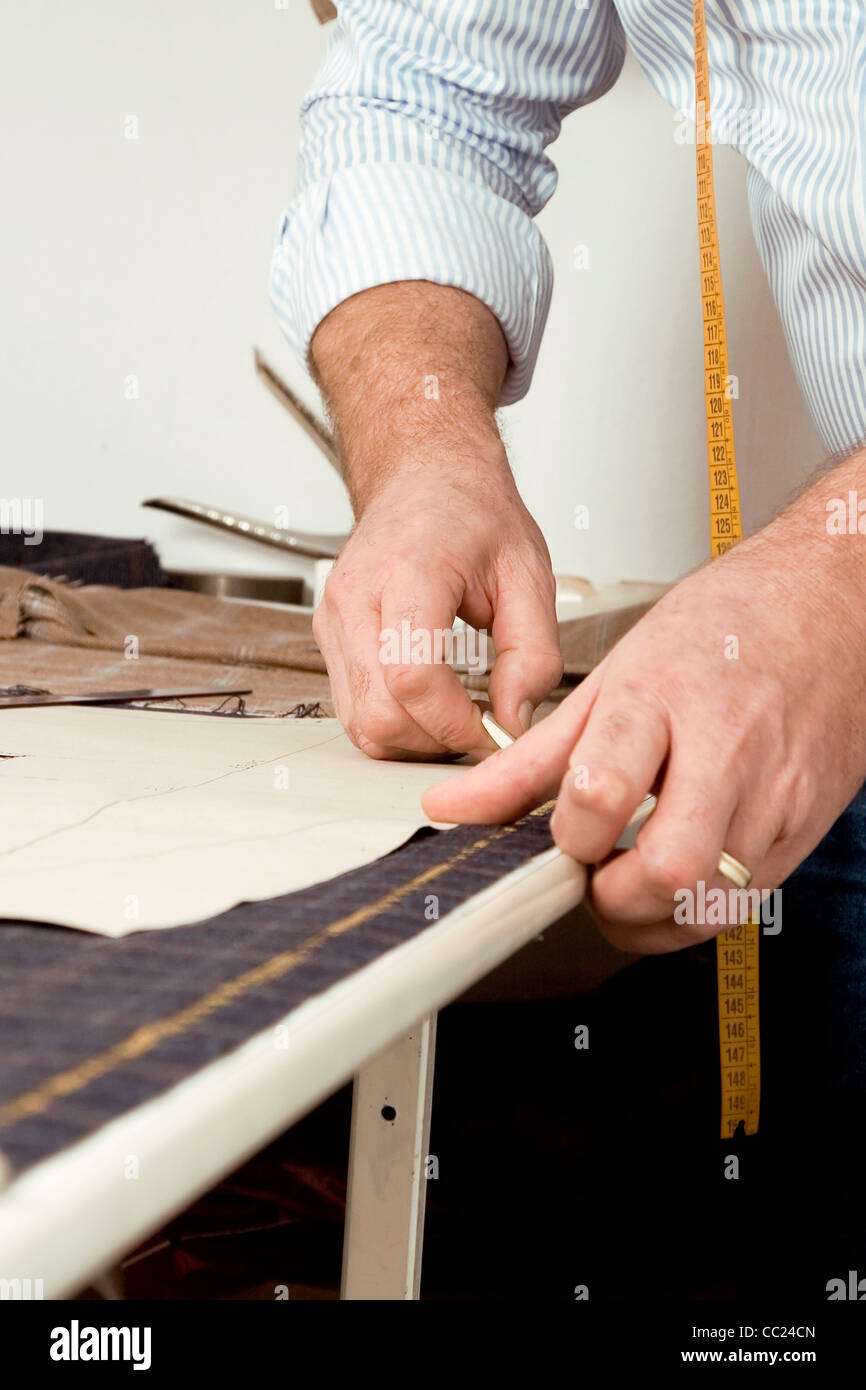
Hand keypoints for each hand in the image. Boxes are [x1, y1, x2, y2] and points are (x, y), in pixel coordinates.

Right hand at [314, 457, 561, 758]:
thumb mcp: (528, 573)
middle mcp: (355, 598)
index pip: (412, 676)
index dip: (456, 722)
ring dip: (414, 739)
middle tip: (482, 729)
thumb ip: (532, 652)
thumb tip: (514, 719)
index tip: (495, 730)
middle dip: (437, 740)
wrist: (425, 477)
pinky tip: (432, 704)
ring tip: (459, 715)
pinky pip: (353, 708)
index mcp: (407, 571)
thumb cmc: (472, 513)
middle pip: (378, 713)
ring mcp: (332, 620)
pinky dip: (395, 723)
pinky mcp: (327, 638)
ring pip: (360, 722)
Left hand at [423, 530, 865, 951]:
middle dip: (616, 899)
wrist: (831, 604)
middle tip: (597, 875)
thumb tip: (455, 806)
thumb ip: (531, 756)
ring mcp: (774, 795)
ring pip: (708, 904)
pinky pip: (744, 901)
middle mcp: (725, 751)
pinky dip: (697, 907)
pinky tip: (678, 870)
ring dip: (654, 915)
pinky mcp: (804, 828)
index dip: (569, 835)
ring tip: (633, 876)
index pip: (603, 790)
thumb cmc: (724, 628)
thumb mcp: (613, 674)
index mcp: (660, 700)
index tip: (562, 834)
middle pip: (667, 870)